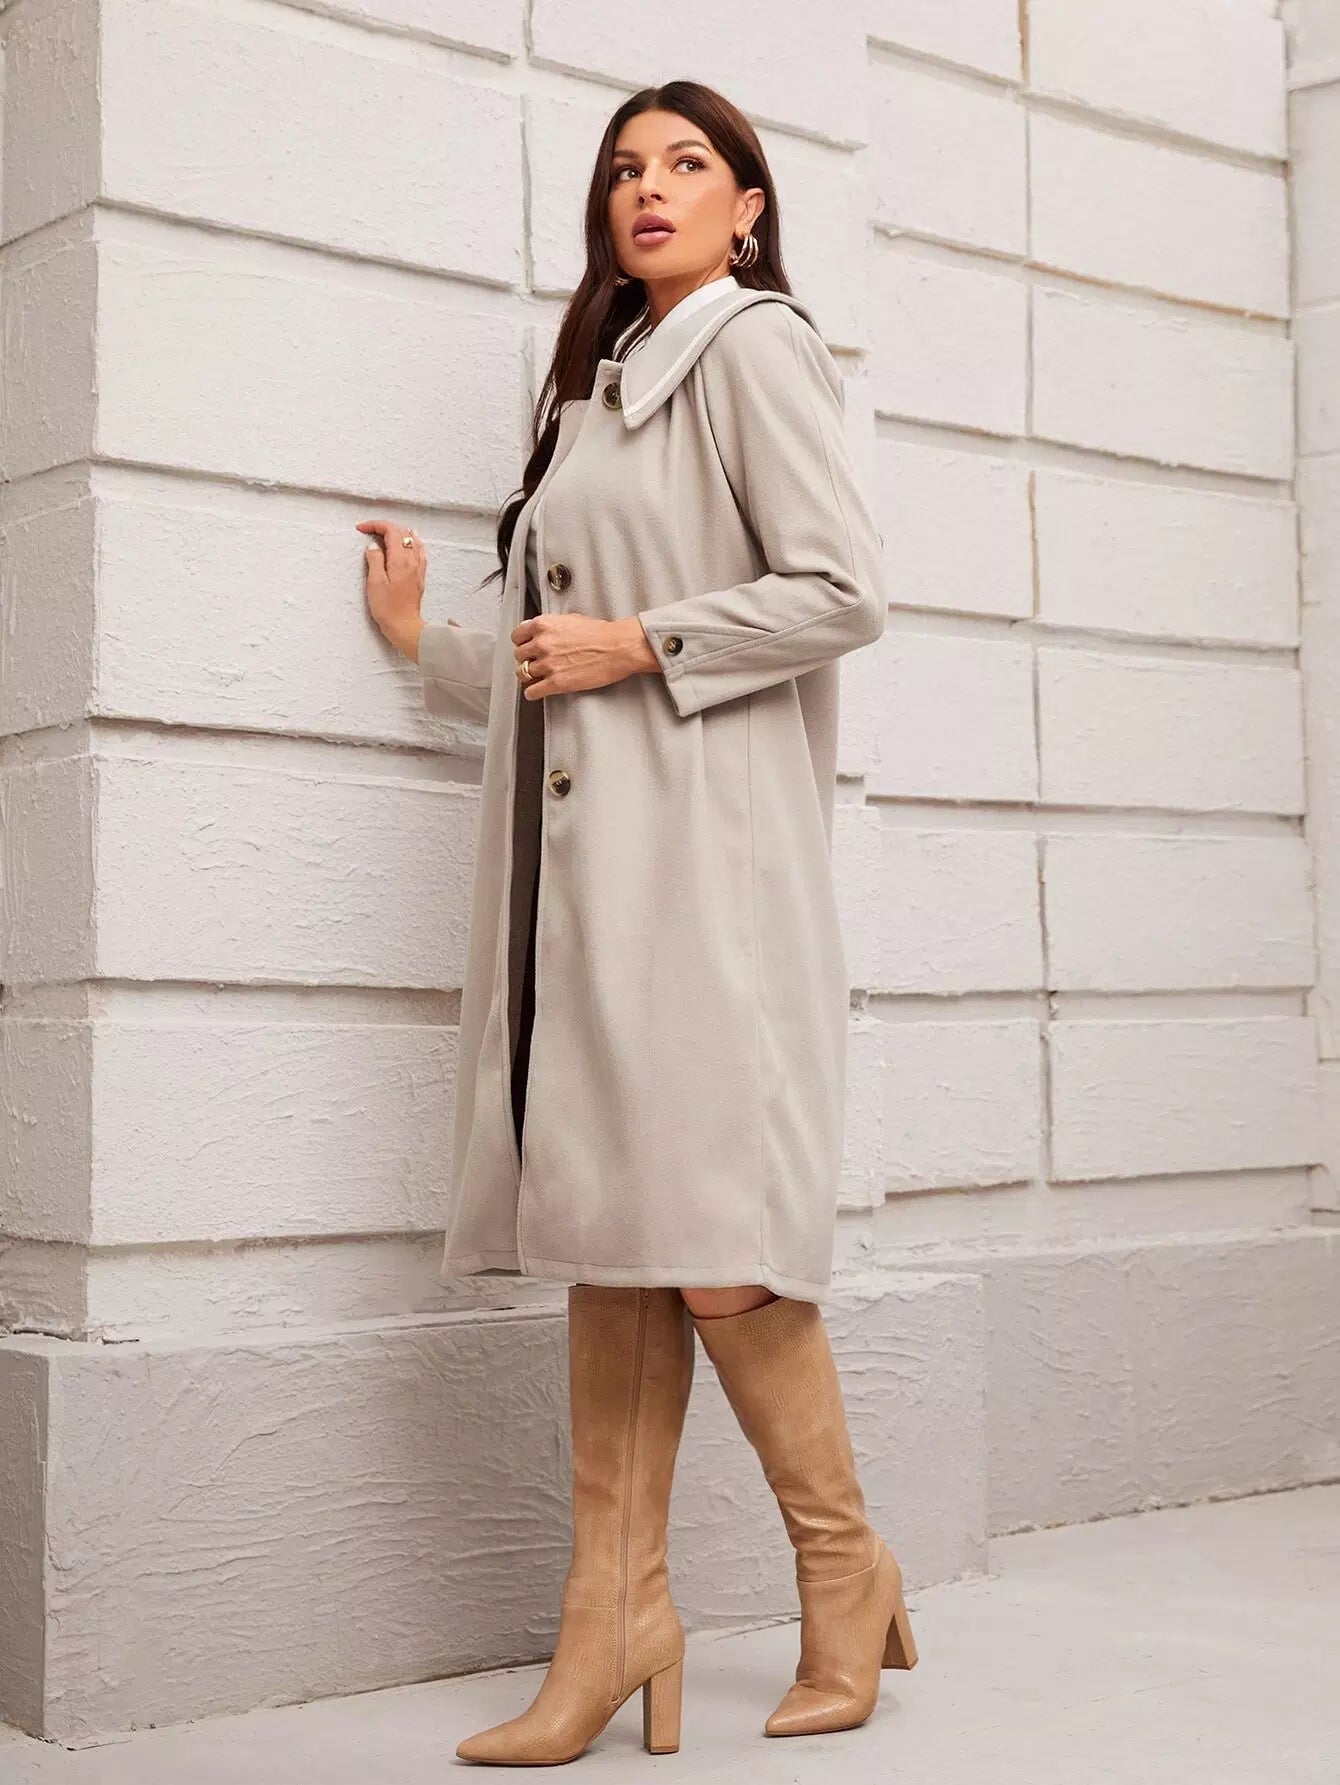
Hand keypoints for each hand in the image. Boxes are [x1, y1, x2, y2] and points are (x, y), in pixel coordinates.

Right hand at [357, 518, 426, 659]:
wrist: (404, 626)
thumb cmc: (388, 608)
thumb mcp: (375, 582)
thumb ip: (374, 560)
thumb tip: (373, 547)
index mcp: (400, 559)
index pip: (391, 530)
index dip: (375, 525)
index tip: (362, 529)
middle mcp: (412, 560)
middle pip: (402, 532)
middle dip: (384, 527)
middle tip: (369, 531)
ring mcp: (418, 568)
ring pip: (412, 540)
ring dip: (398, 533)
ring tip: (385, 534)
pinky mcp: (419, 576)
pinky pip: (419, 552)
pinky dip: (412, 543)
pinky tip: (408, 544)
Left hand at [512, 613, 657, 699]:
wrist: (618, 647)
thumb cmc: (602, 634)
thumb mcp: (571, 619)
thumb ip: (552, 627)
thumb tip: (544, 633)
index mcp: (544, 625)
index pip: (517, 636)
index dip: (522, 643)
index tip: (525, 647)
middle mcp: (542, 643)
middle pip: (519, 656)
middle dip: (527, 660)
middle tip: (534, 663)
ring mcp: (548, 664)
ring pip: (523, 674)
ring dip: (529, 677)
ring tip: (537, 677)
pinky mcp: (556, 683)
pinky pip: (532, 692)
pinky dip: (532, 693)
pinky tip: (537, 692)